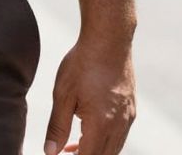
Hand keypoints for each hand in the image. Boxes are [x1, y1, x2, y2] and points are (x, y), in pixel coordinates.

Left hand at [44, 38, 135, 154]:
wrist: (109, 39)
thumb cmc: (83, 64)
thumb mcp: (63, 94)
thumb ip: (57, 126)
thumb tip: (50, 153)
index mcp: (101, 125)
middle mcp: (119, 126)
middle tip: (64, 152)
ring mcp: (128, 117)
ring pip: (113, 148)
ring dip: (95, 151)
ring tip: (72, 146)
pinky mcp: (131, 108)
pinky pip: (120, 134)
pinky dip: (105, 139)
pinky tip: (88, 127)